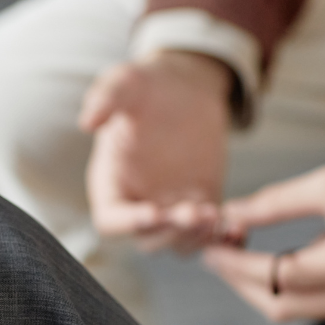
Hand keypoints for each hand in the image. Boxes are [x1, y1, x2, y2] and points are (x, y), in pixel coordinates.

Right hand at [80, 50, 231, 252]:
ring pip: (179, 241)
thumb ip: (105, 99)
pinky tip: (237, 226)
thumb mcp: (125, 83)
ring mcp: (169, 208)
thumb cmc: (147, 85)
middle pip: (148, 237)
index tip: (153, 212)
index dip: (128, 223)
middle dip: (171, 231)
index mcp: (110, 183)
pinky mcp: (199, 204)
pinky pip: (208, 233)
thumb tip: (87, 121)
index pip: (110, 218)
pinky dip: (222, 237)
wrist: (184, 87)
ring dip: (197, 236)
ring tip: (216, 215)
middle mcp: (136, 202)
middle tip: (195, 212)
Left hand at [204, 147, 324, 320]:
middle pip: (280, 305)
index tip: (211, 248)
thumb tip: (231, 214)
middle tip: (215, 254)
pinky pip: (315, 304)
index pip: (276, 276)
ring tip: (235, 256)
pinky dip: (283, 288)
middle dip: (240, 282)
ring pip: (296, 310)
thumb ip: (275, 203)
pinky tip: (267, 263)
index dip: (236, 264)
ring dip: (259, 288)